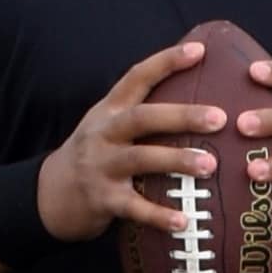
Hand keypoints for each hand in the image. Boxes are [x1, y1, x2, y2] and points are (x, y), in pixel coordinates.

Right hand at [36, 39, 240, 244]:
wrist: (51, 194)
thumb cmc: (96, 155)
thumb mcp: (109, 125)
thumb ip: (142, 114)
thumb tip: (199, 100)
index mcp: (109, 110)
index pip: (137, 77)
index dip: (166, 61)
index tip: (200, 51)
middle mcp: (103, 133)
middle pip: (142, 117)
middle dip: (182, 116)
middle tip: (219, 118)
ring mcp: (100, 166)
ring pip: (140, 158)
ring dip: (176, 161)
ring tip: (210, 165)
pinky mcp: (101, 199)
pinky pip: (134, 207)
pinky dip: (159, 215)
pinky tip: (185, 221)